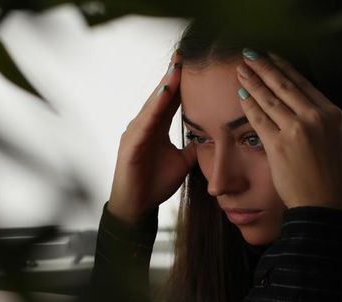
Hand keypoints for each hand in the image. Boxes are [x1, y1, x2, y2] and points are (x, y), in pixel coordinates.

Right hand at [107, 53, 196, 225]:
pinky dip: (154, 108)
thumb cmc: (154, 184)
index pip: (170, 99)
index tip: (191, 62)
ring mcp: (135, 133)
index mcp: (155, 128)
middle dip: (172, 75)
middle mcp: (143, 125)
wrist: (137, 207)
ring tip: (176, 67)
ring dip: (165, 86)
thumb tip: (210, 136)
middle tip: (183, 53)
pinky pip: (144, 123)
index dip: (180, 81)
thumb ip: (193, 147)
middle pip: (160, 96)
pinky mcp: (130, 146)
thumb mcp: (182, 162)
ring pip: (153, 105)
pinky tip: (164, 95)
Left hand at [235, 50, 341, 211]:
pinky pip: (258, 119)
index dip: (283, 67)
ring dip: (252, 81)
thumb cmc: (330, 176)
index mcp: (332, 113)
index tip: (271, 57)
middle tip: (250, 55)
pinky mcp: (278, 144)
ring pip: (269, 98)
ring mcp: (296, 130)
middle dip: (264, 66)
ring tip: (240, 69)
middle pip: (284, 84)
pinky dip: (248, 104)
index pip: (303, 83)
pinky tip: (241, 94)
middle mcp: (315, 117)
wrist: (326, 204)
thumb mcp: (333, 139)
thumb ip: (318, 119)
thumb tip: (296, 103)